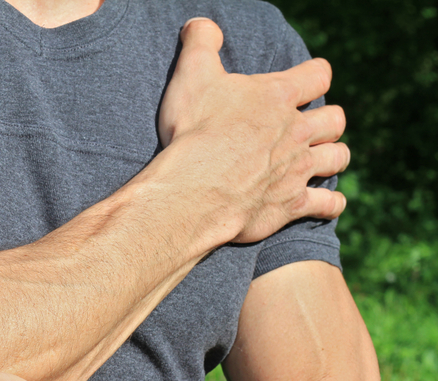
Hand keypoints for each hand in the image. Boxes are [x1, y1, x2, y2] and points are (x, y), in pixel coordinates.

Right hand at [157, 18, 349, 241]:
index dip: (314, 75)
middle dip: (327, 121)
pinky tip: (326, 204)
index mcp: (278, 96)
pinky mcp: (292, 204)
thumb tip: (201, 24)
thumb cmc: (194, 131)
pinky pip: (327, 205)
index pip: (318, 74)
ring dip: (332, 157)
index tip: (305, 81)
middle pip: (335, 119)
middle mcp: (297, 131)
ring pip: (337, 158)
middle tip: (307, 127)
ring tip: (318, 160)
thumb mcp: (192, 75)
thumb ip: (201, 43)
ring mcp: (298, 169)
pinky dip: (331, 205)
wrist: (195, 188)